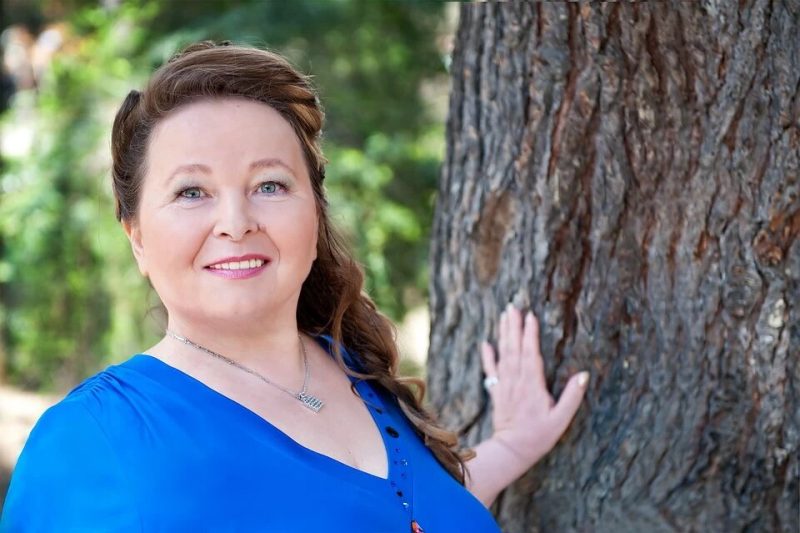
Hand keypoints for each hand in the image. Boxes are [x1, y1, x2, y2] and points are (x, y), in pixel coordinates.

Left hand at [480, 304, 587, 468]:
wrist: (512, 450)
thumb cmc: (539, 435)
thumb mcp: (561, 419)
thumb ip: (572, 396)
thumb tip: (584, 375)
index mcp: (532, 385)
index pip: (531, 353)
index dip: (531, 334)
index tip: (531, 315)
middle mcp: (516, 381)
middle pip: (514, 348)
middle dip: (514, 326)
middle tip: (513, 306)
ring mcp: (505, 385)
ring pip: (503, 354)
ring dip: (503, 334)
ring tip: (503, 316)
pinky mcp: (497, 392)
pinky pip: (491, 371)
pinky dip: (488, 356)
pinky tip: (486, 343)